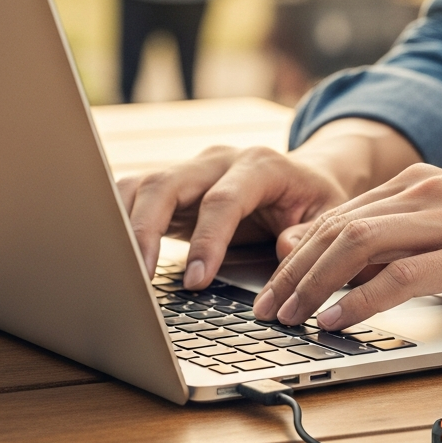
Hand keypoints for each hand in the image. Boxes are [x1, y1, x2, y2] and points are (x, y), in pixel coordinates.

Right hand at [118, 146, 348, 288]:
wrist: (305, 177)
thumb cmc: (315, 201)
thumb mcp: (329, 215)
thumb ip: (310, 233)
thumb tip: (285, 249)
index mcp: (261, 165)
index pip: (224, 199)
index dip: (207, 239)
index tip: (196, 280)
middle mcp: (219, 161)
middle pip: (169, 184)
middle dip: (148, 230)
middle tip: (140, 278)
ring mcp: (191, 170)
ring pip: (143, 186)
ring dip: (124, 226)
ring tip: (116, 272)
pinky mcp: (173, 186)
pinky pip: (133, 194)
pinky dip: (117, 221)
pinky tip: (112, 255)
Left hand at [252, 164, 441, 328]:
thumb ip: (411, 236)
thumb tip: (354, 268)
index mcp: (425, 183)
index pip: (343, 214)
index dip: (301, 251)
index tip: (276, 284)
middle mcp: (431, 192)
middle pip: (339, 227)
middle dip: (294, 270)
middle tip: (266, 307)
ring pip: (358, 245)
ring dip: (313, 284)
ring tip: (288, 317)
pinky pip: (399, 277)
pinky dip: (357, 300)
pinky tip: (334, 321)